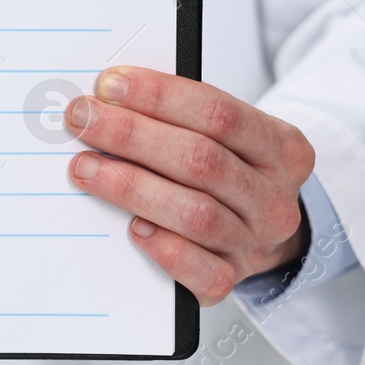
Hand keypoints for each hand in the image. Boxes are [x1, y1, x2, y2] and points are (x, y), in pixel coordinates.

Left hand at [65, 66, 315, 305]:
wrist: (257, 230)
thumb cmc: (227, 170)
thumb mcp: (224, 136)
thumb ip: (181, 116)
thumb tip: (109, 97)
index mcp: (282, 148)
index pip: (219, 113)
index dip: (160, 96)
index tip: (109, 84)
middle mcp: (274, 198)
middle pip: (201, 160)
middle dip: (132, 135)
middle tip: (82, 120)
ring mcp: (255, 243)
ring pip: (195, 213)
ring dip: (131, 186)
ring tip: (85, 168)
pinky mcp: (232, 279)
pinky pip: (202, 273)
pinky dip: (165, 249)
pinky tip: (132, 228)